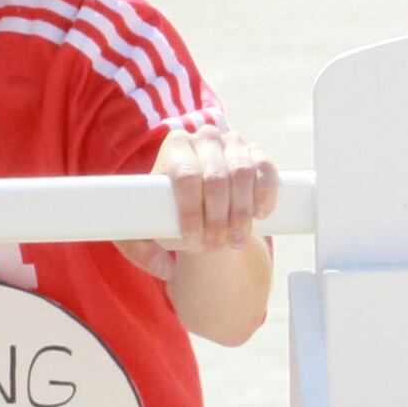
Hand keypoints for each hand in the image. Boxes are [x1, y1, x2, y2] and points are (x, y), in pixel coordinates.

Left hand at [115, 125, 278, 271]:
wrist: (202, 209)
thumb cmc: (168, 217)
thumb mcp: (144, 232)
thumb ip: (141, 252)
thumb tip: (164, 268)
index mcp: (175, 147)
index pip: (185, 176)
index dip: (192, 211)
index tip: (194, 240)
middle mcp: (205, 139)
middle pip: (215, 178)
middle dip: (217, 218)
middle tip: (214, 246)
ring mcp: (234, 144)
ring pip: (242, 174)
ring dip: (241, 213)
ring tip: (234, 240)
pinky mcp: (258, 153)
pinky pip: (266, 170)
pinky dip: (265, 194)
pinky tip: (259, 216)